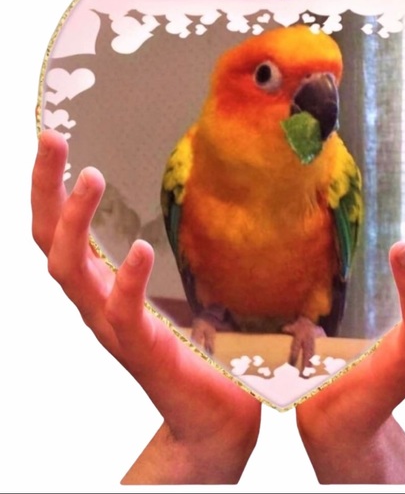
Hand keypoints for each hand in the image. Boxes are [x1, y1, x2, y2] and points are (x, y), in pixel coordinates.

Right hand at [31, 129, 261, 484]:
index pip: (62, 233)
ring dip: (74, 223)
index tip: (53, 143)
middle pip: (50, 243)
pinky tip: (138, 250)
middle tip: (52, 142)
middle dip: (44, 191)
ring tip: (87, 177)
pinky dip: (126, 280)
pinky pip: (122, 312)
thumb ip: (169, 260)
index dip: (50, 189)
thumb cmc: (198, 350)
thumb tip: (192, 209)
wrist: (211, 412)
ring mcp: (115, 327)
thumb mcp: (175, 294)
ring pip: (71, 273)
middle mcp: (98, 304)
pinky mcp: (143, 349)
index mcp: (105, 288)